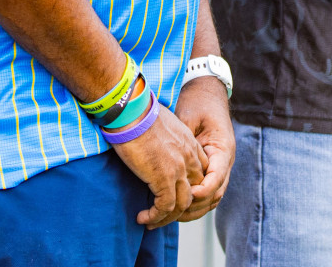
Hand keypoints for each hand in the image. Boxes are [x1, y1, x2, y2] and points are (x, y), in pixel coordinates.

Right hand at [110, 101, 209, 228]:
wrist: (131, 110)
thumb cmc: (138, 113)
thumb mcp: (161, 124)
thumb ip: (165, 138)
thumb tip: (153, 145)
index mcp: (189, 144)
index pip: (199, 174)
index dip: (188, 189)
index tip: (171, 195)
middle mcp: (189, 159)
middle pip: (195, 193)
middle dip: (180, 208)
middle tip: (162, 214)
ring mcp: (178, 170)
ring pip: (181, 206)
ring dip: (166, 218)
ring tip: (150, 221)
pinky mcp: (164, 179)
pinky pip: (165, 208)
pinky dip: (155, 217)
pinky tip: (143, 217)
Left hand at [173, 76, 234, 221]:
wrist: (206, 94)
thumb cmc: (197, 102)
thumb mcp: (188, 116)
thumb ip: (183, 139)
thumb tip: (169, 159)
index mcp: (223, 148)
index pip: (217, 176)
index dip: (203, 189)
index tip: (187, 194)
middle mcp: (224, 162)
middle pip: (215, 194)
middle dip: (194, 206)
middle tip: (170, 213)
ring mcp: (219, 167)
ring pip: (211, 198)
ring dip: (193, 210)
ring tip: (168, 216)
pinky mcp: (210, 169)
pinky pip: (206, 193)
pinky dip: (193, 204)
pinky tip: (174, 208)